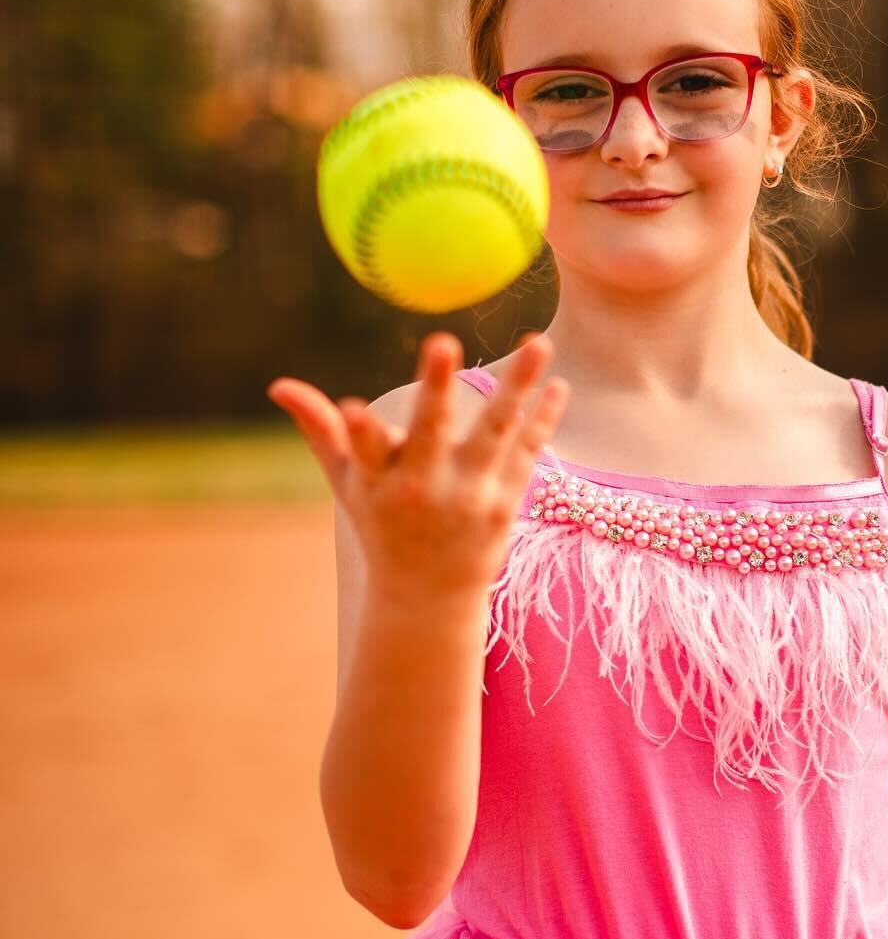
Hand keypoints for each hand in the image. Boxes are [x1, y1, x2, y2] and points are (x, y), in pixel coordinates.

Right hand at [265, 329, 568, 604]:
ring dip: (518, 385)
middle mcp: (425, 488)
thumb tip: (279, 385)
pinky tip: (558, 383)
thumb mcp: (347, 484)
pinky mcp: (505, 503)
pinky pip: (528, 451)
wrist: (429, 597)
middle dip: (435, 388)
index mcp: (380, 482)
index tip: (354, 408)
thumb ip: (322, 430)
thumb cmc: (382, 527)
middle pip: (432, 431)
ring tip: (540, 341)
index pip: (366, 451)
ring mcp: (470, 495)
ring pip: (497, 432)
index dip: (360, 431)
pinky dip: (543, 417)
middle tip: (442, 342)